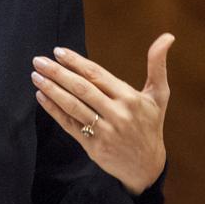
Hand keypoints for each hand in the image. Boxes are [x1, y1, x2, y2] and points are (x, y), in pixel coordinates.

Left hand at [31, 33, 173, 195]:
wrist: (147, 167)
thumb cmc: (150, 125)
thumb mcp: (158, 95)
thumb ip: (158, 65)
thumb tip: (168, 36)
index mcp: (129, 98)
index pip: (97, 75)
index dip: (76, 62)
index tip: (58, 51)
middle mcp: (117, 114)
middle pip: (82, 89)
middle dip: (57, 73)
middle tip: (38, 60)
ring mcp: (104, 131)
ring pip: (73, 106)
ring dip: (51, 90)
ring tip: (36, 76)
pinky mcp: (93, 146)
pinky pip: (69, 125)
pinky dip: (53, 110)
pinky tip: (41, 97)